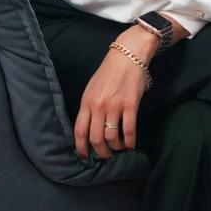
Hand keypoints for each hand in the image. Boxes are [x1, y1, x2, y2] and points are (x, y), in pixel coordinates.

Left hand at [74, 25, 158, 159]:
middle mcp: (98, 106)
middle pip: (95, 138)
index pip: (79, 130)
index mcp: (87, 101)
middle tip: (106, 154)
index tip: (85, 156)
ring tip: (120, 147)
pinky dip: (130, 141)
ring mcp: (114, 105)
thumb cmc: (110, 71)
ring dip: (116, 147)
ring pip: (112, 137)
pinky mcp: (130, 104)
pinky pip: (129, 130)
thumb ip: (89, 106)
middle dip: (101, 151)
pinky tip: (131, 144)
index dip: (81, 147)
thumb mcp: (93, 87)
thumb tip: (89, 128)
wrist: (128, 54)